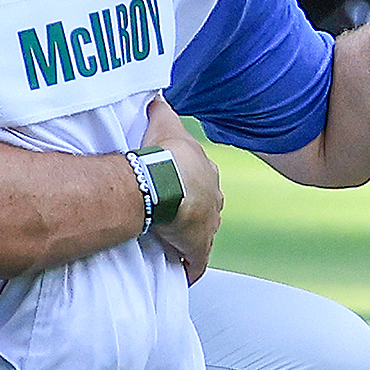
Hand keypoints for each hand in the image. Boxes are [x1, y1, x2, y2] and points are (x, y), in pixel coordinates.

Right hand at [141, 97, 221, 283]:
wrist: (166, 182)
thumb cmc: (165, 154)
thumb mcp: (164, 122)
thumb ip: (161, 108)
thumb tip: (156, 96)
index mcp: (206, 173)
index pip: (201, 180)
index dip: (188, 185)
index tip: (175, 189)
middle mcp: (213, 200)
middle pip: (205, 208)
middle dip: (192, 213)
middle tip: (170, 218)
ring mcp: (208, 226)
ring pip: (202, 235)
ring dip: (188, 239)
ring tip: (171, 244)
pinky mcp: (198, 248)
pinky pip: (196, 264)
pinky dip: (190, 269)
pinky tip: (182, 274)